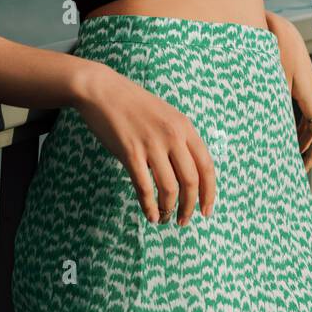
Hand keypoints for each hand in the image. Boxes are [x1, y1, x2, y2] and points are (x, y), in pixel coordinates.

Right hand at [70, 61, 216, 225]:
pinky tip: (150, 215)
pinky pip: (144, 187)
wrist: (102, 90)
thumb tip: (187, 171)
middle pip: (191, 181)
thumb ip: (178, 139)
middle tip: (185, 221)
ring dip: (169, 209)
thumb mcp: (165, 115)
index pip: (206, 166)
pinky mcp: (131, 152)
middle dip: (190, 206)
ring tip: (164, 219)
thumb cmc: (132, 104)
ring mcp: (152, 144)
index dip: (209, 193)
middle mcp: (172, 135)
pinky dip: (149, 206)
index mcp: (184, 126)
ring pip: (170, 188)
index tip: (206, 211)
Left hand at [265, 10, 311, 177]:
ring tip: (290, 159)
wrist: (281, 30)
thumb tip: (269, 131)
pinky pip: (307, 115)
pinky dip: (300, 129)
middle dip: (311, 154)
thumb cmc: (276, 53)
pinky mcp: (304, 89)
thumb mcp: (273, 81)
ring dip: (304, 142)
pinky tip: (287, 137)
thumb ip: (274, 106)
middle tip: (297, 173)